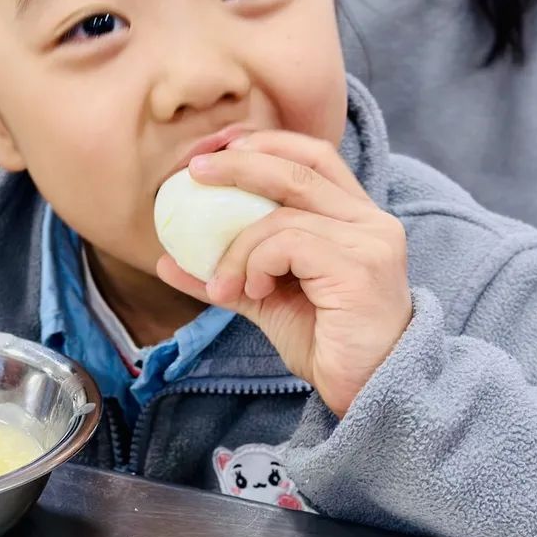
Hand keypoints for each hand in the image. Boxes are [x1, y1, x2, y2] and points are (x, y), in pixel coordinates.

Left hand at [157, 132, 411, 417]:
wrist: (367, 393)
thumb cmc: (325, 343)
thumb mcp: (265, 299)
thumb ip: (225, 273)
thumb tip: (166, 260)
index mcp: (354, 216)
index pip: (313, 155)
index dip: (266, 143)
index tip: (218, 149)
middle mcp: (370, 220)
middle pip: (298, 167)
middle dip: (239, 163)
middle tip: (193, 173)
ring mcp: (370, 241)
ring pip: (283, 214)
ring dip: (237, 246)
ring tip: (223, 283)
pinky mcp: (360, 267)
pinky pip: (288, 244)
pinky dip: (255, 262)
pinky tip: (253, 292)